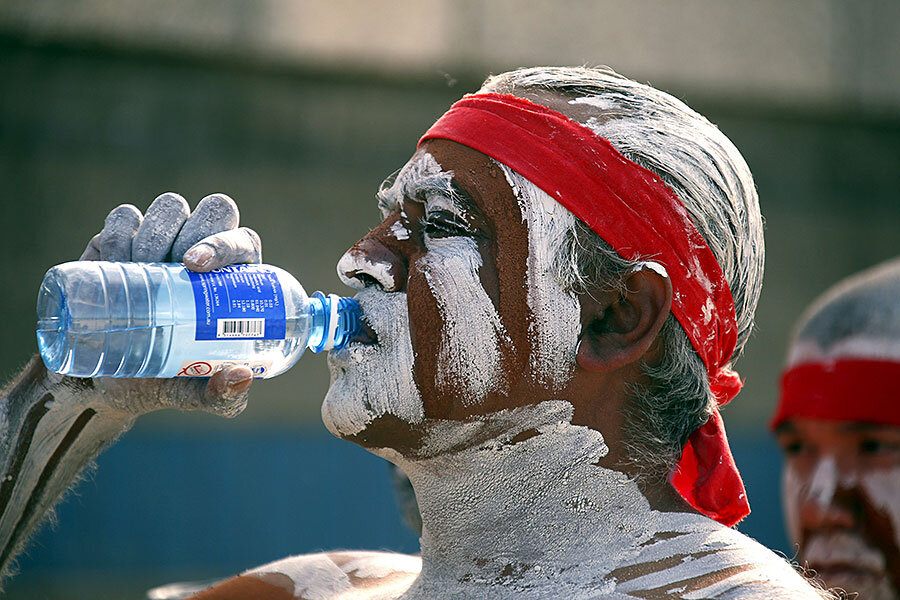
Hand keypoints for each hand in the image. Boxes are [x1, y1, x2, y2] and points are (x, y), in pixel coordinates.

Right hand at [75, 192, 262, 417]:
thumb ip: (223, 397)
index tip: (196, 267)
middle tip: (174, 267)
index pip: (242, 241)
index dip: (224, 242)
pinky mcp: (120, 242)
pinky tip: (117, 259)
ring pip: (170, 207)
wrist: (105, 384)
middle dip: (195, 231)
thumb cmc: (164, 382)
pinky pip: (125, 216)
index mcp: (233, 278)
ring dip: (157, 233)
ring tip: (143, 270)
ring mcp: (163, 241)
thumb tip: (242, 376)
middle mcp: (202, 251)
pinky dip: (121, 231)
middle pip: (213, 210)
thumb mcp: (196, 395)